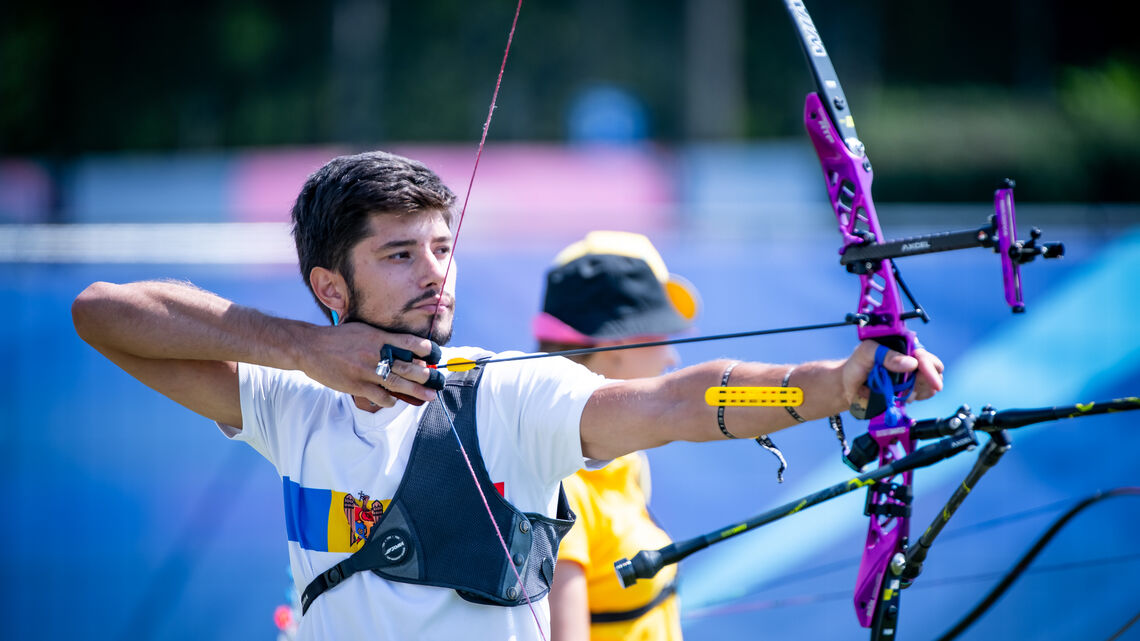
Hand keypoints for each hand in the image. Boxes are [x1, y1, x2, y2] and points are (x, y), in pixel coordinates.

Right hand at [299, 322, 439, 408]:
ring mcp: (366, 371)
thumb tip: (403, 346)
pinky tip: (394, 400)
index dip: (426, 349)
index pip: (409, 342)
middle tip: (438, 381)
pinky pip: (380, 396)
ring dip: (416, 391)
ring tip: (429, 396)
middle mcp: (375, 353)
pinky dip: (390, 399)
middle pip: (408, 366)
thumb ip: (382, 338)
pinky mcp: (357, 386)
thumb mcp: (362, 330)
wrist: (310, 347)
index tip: (436, 355)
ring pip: (398, 384)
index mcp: (377, 337)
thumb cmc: (338, 338)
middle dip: (427, 376)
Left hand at [841, 340, 944, 411]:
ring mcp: (913, 374)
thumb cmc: (855, 365)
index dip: (927, 366)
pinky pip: (925, 394)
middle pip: (935, 368)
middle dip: (926, 380)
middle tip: (909, 390)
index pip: (923, 354)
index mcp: (902, 345)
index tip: (929, 380)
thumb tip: (911, 363)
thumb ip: (886, 355)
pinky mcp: (912, 388)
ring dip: (918, 391)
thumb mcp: (866, 353)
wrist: (848, 387)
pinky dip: (917, 397)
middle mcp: (911, 358)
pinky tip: (903, 397)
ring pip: (931, 383)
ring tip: (899, 392)